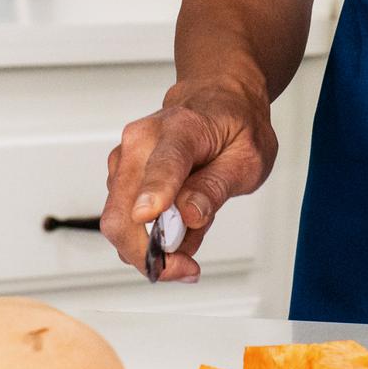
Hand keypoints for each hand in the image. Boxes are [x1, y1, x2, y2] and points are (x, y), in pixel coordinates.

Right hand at [99, 78, 277, 282]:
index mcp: (180, 129)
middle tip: (187, 267)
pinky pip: (126, 222)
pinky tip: (178, 227)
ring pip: (120, 224)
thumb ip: (216, 186)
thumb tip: (189, 214)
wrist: (216, 101)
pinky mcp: (119, 178)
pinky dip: (150, 238)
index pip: (163, 166)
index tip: (152, 222)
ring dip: (152, 248)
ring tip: (191, 237)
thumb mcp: (248, 157)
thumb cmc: (233, 126)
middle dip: (150, 253)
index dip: (155, 196)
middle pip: (123, 212)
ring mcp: (124, 161)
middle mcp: (140, 143)